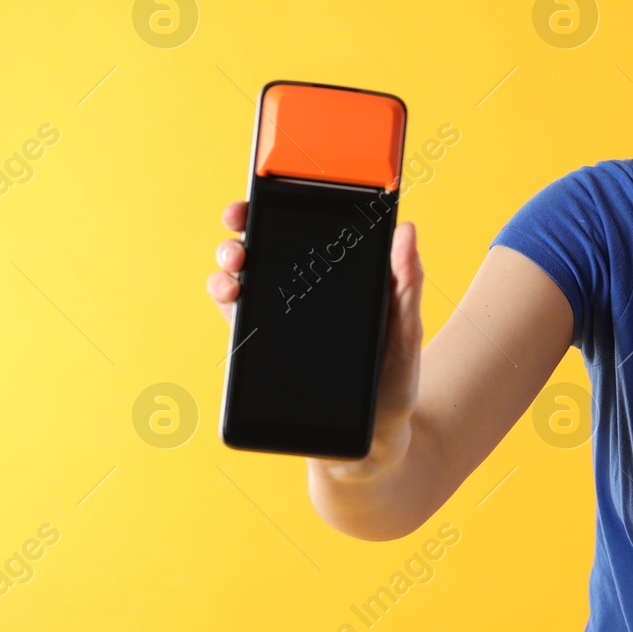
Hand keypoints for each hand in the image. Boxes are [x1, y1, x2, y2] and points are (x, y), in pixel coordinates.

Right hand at [206, 200, 425, 470]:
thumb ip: (406, 283)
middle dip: (243, 230)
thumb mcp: (407, 329)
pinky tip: (230, 297)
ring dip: (227, 265)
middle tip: (241, 233)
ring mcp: (281, 319)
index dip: (285, 206)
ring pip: (242, 278)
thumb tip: (407, 231)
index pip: (309, 230)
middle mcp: (305, 292)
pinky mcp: (262, 349)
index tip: (270, 192)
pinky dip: (225, 299)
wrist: (374, 439)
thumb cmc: (396, 378)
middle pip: (265, 248)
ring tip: (235, 270)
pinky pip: (236, 316)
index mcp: (341, 278)